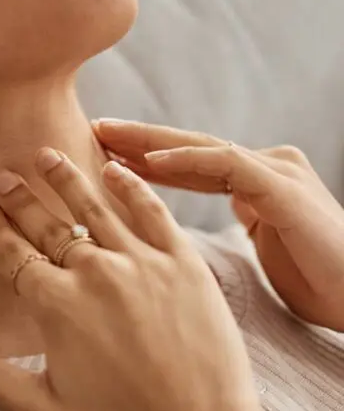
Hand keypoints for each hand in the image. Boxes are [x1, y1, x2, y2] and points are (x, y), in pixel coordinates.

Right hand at [0, 150, 272, 410]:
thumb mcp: (43, 407)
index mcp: (57, 305)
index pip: (12, 253)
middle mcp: (94, 273)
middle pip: (46, 224)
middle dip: (20, 198)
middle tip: (3, 173)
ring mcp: (140, 263)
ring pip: (92, 207)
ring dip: (65, 179)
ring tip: (45, 155)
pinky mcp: (182, 262)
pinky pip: (151, 211)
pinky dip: (130, 186)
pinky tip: (114, 168)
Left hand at [93, 119, 343, 332]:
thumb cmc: (316, 280)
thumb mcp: (258, 248)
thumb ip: (234, 224)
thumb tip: (186, 224)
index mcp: (253, 183)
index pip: (189, 164)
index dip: (145, 159)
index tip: (102, 156)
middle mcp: (263, 167)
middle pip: (188, 149)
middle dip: (138, 140)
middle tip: (94, 130)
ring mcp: (275, 170)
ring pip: (201, 148)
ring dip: (150, 142)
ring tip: (108, 135)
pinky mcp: (284, 185)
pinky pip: (228, 165)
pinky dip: (188, 160)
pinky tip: (150, 160)